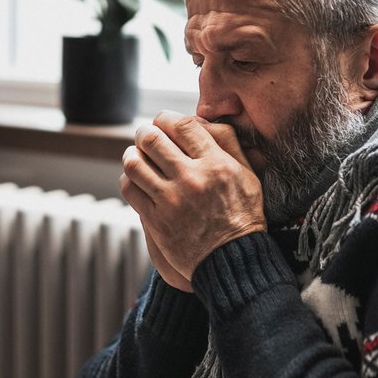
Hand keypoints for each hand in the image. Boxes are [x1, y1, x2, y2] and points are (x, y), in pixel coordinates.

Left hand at [120, 111, 266, 282]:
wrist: (233, 260)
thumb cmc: (243, 215)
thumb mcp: (248, 175)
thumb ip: (229, 144)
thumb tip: (204, 120)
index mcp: (217, 164)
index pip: (182, 125)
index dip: (166, 118)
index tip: (162, 121)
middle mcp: (193, 179)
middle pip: (153, 139)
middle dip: (145, 132)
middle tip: (145, 135)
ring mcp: (172, 200)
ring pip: (135, 163)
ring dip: (132, 154)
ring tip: (135, 154)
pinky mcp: (157, 220)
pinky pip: (130, 189)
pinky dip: (128, 178)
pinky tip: (135, 178)